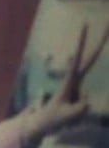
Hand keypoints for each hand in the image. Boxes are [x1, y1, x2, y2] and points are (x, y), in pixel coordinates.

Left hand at [25, 23, 108, 145]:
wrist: (46, 122)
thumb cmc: (55, 117)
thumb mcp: (68, 115)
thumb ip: (80, 108)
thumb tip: (87, 101)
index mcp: (70, 79)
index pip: (78, 58)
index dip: (82, 42)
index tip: (85, 25)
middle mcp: (75, 80)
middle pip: (89, 60)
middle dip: (98, 43)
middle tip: (108, 24)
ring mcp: (78, 87)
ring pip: (86, 97)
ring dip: (78, 108)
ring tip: (66, 113)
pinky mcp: (80, 94)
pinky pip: (85, 103)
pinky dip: (80, 111)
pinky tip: (70, 114)